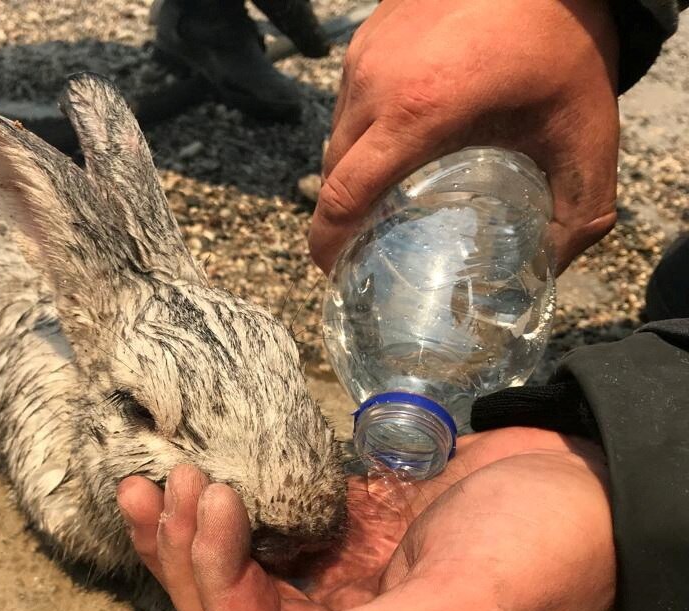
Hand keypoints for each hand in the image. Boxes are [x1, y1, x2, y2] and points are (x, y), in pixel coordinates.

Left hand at [117, 428, 615, 610]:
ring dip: (193, 531)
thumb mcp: (463, 610)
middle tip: (169, 480)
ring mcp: (345, 590)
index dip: (217, 583)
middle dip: (191, 553)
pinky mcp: (346, 540)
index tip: (210, 501)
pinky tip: (200, 470)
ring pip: (242, 574)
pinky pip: (270, 532)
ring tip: (155, 478)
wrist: (591, 485)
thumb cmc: (544, 553)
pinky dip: (232, 507)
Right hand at [309, 0, 619, 274]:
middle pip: (332, 173)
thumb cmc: (563, 40)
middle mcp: (376, 83)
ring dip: (352, 171)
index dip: (329, 243)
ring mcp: (365, 56)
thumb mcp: (585, 130)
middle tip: (364, 243)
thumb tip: (553, 266)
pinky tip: (398, 138)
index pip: (344, 195)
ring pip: (336, 136)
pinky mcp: (365, 37)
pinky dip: (363, 130)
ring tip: (384, 193)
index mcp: (417, 113)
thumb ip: (579, 210)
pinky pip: (348, 101)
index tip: (334, 269)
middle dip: (340, 216)